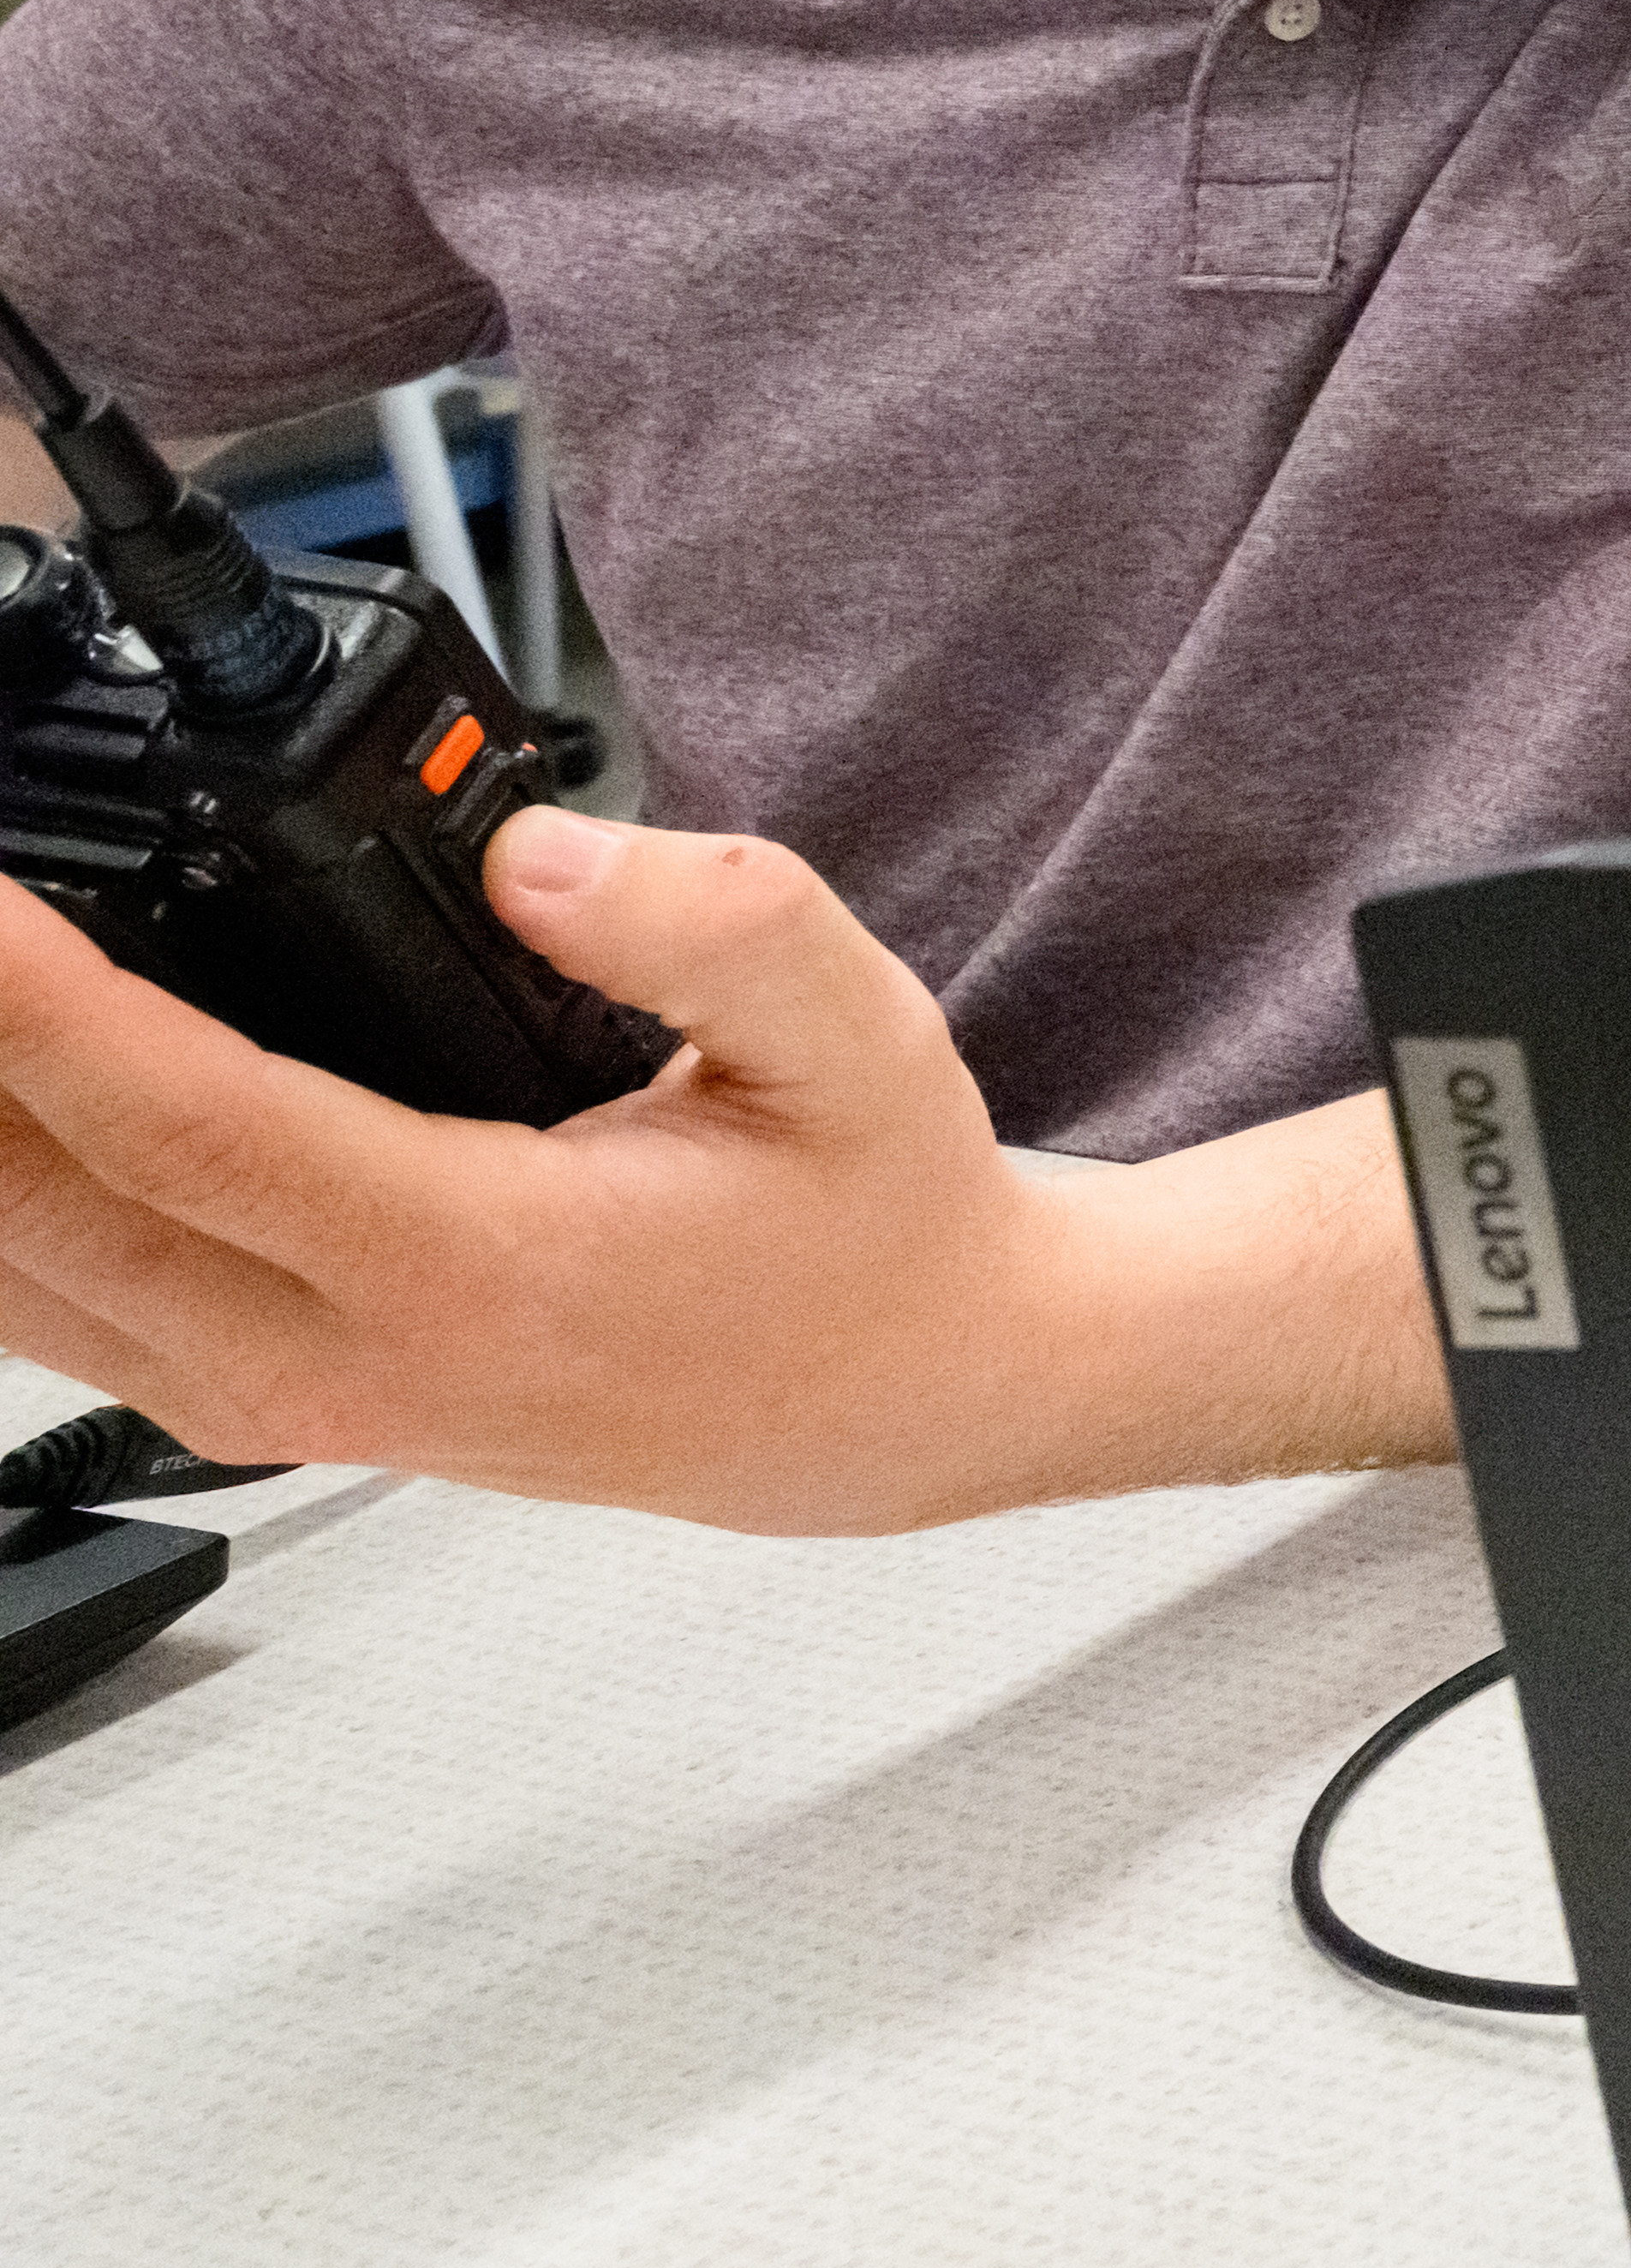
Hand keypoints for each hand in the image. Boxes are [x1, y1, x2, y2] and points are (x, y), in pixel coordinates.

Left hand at [0, 805, 1108, 1533]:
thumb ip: (716, 923)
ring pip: (30, 1291)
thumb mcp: (860, 1040)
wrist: (904, 1395)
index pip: (200, 1132)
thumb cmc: (873, 1222)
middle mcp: (363, 1361)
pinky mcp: (278, 1414)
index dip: (49, 1014)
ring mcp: (302, 1408)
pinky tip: (2, 1118)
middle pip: (53, 1219)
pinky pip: (69, 1327)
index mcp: (489, 1264)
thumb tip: (535, 853)